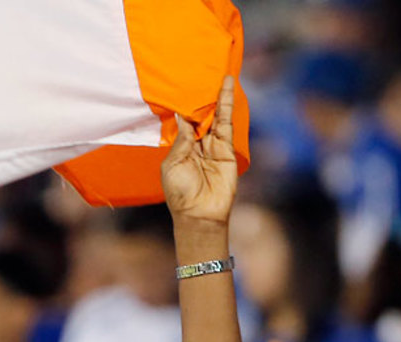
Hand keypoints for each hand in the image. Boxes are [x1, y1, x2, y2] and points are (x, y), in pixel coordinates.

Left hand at [161, 77, 237, 225]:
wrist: (200, 214)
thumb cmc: (180, 193)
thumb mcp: (173, 164)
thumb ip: (181, 139)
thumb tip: (183, 115)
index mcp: (181, 147)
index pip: (184, 119)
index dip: (185, 102)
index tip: (183, 81)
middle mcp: (197, 143)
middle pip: (201, 113)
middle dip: (202, 95)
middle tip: (203, 69)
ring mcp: (213, 145)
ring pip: (215, 114)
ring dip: (217, 94)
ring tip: (219, 71)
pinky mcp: (227, 148)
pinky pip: (227, 122)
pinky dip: (227, 103)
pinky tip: (228, 86)